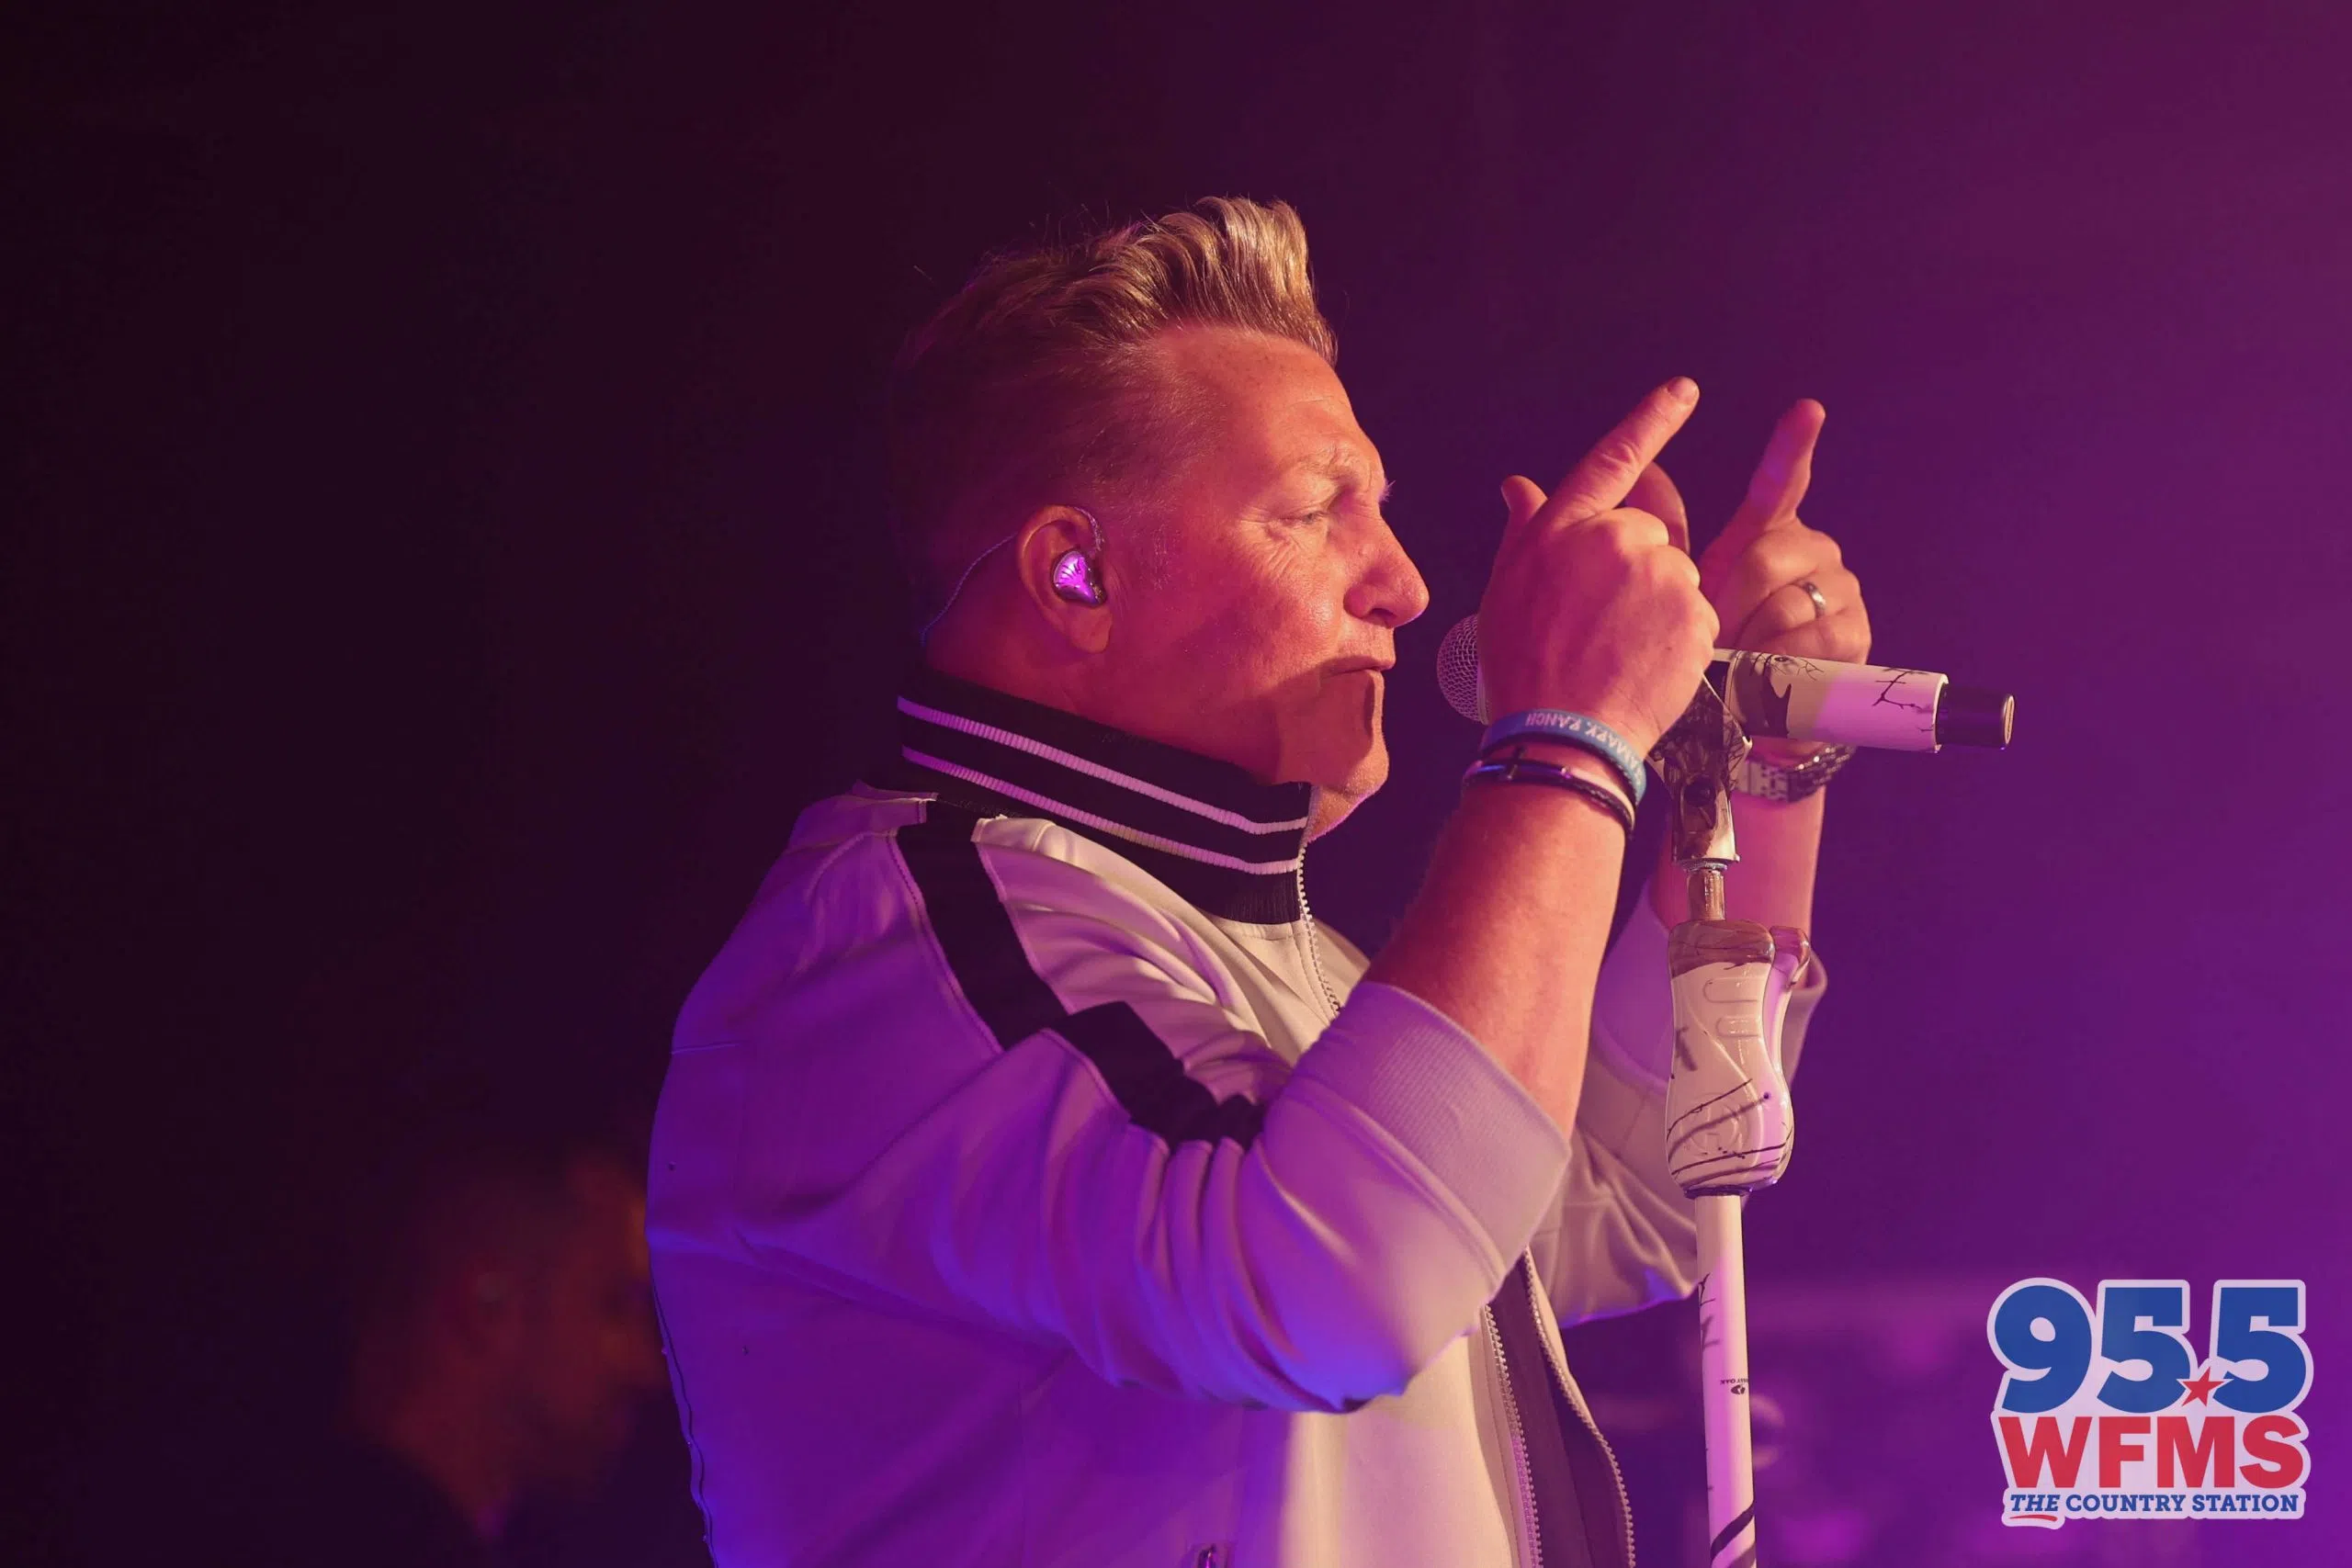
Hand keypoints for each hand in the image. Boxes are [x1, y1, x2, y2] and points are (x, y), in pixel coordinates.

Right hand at [1478, 380, 1720, 757]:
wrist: (1561, 732)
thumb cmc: (1523, 666)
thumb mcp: (1506, 589)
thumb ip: (1524, 530)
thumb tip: (1520, 486)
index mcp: (1565, 529)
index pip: (1614, 461)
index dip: (1652, 422)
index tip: (1683, 391)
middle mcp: (1616, 539)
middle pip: (1647, 536)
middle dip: (1635, 570)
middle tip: (1601, 623)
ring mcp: (1660, 575)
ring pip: (1674, 578)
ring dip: (1657, 607)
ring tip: (1619, 651)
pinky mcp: (1694, 613)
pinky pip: (1696, 616)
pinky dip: (1678, 639)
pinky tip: (1645, 665)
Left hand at [1676, 400, 1872, 763]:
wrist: (1743, 726)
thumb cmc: (1708, 655)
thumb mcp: (1677, 594)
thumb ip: (1658, 535)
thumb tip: (1615, 472)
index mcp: (1767, 536)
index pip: (1781, 485)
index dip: (1792, 449)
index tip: (1806, 410)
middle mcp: (1812, 552)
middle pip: (1765, 555)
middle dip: (1729, 604)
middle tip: (1716, 638)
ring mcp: (1840, 590)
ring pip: (1787, 600)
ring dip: (1751, 641)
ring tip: (1742, 666)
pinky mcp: (1856, 633)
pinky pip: (1810, 638)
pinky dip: (1779, 664)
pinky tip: (1771, 681)